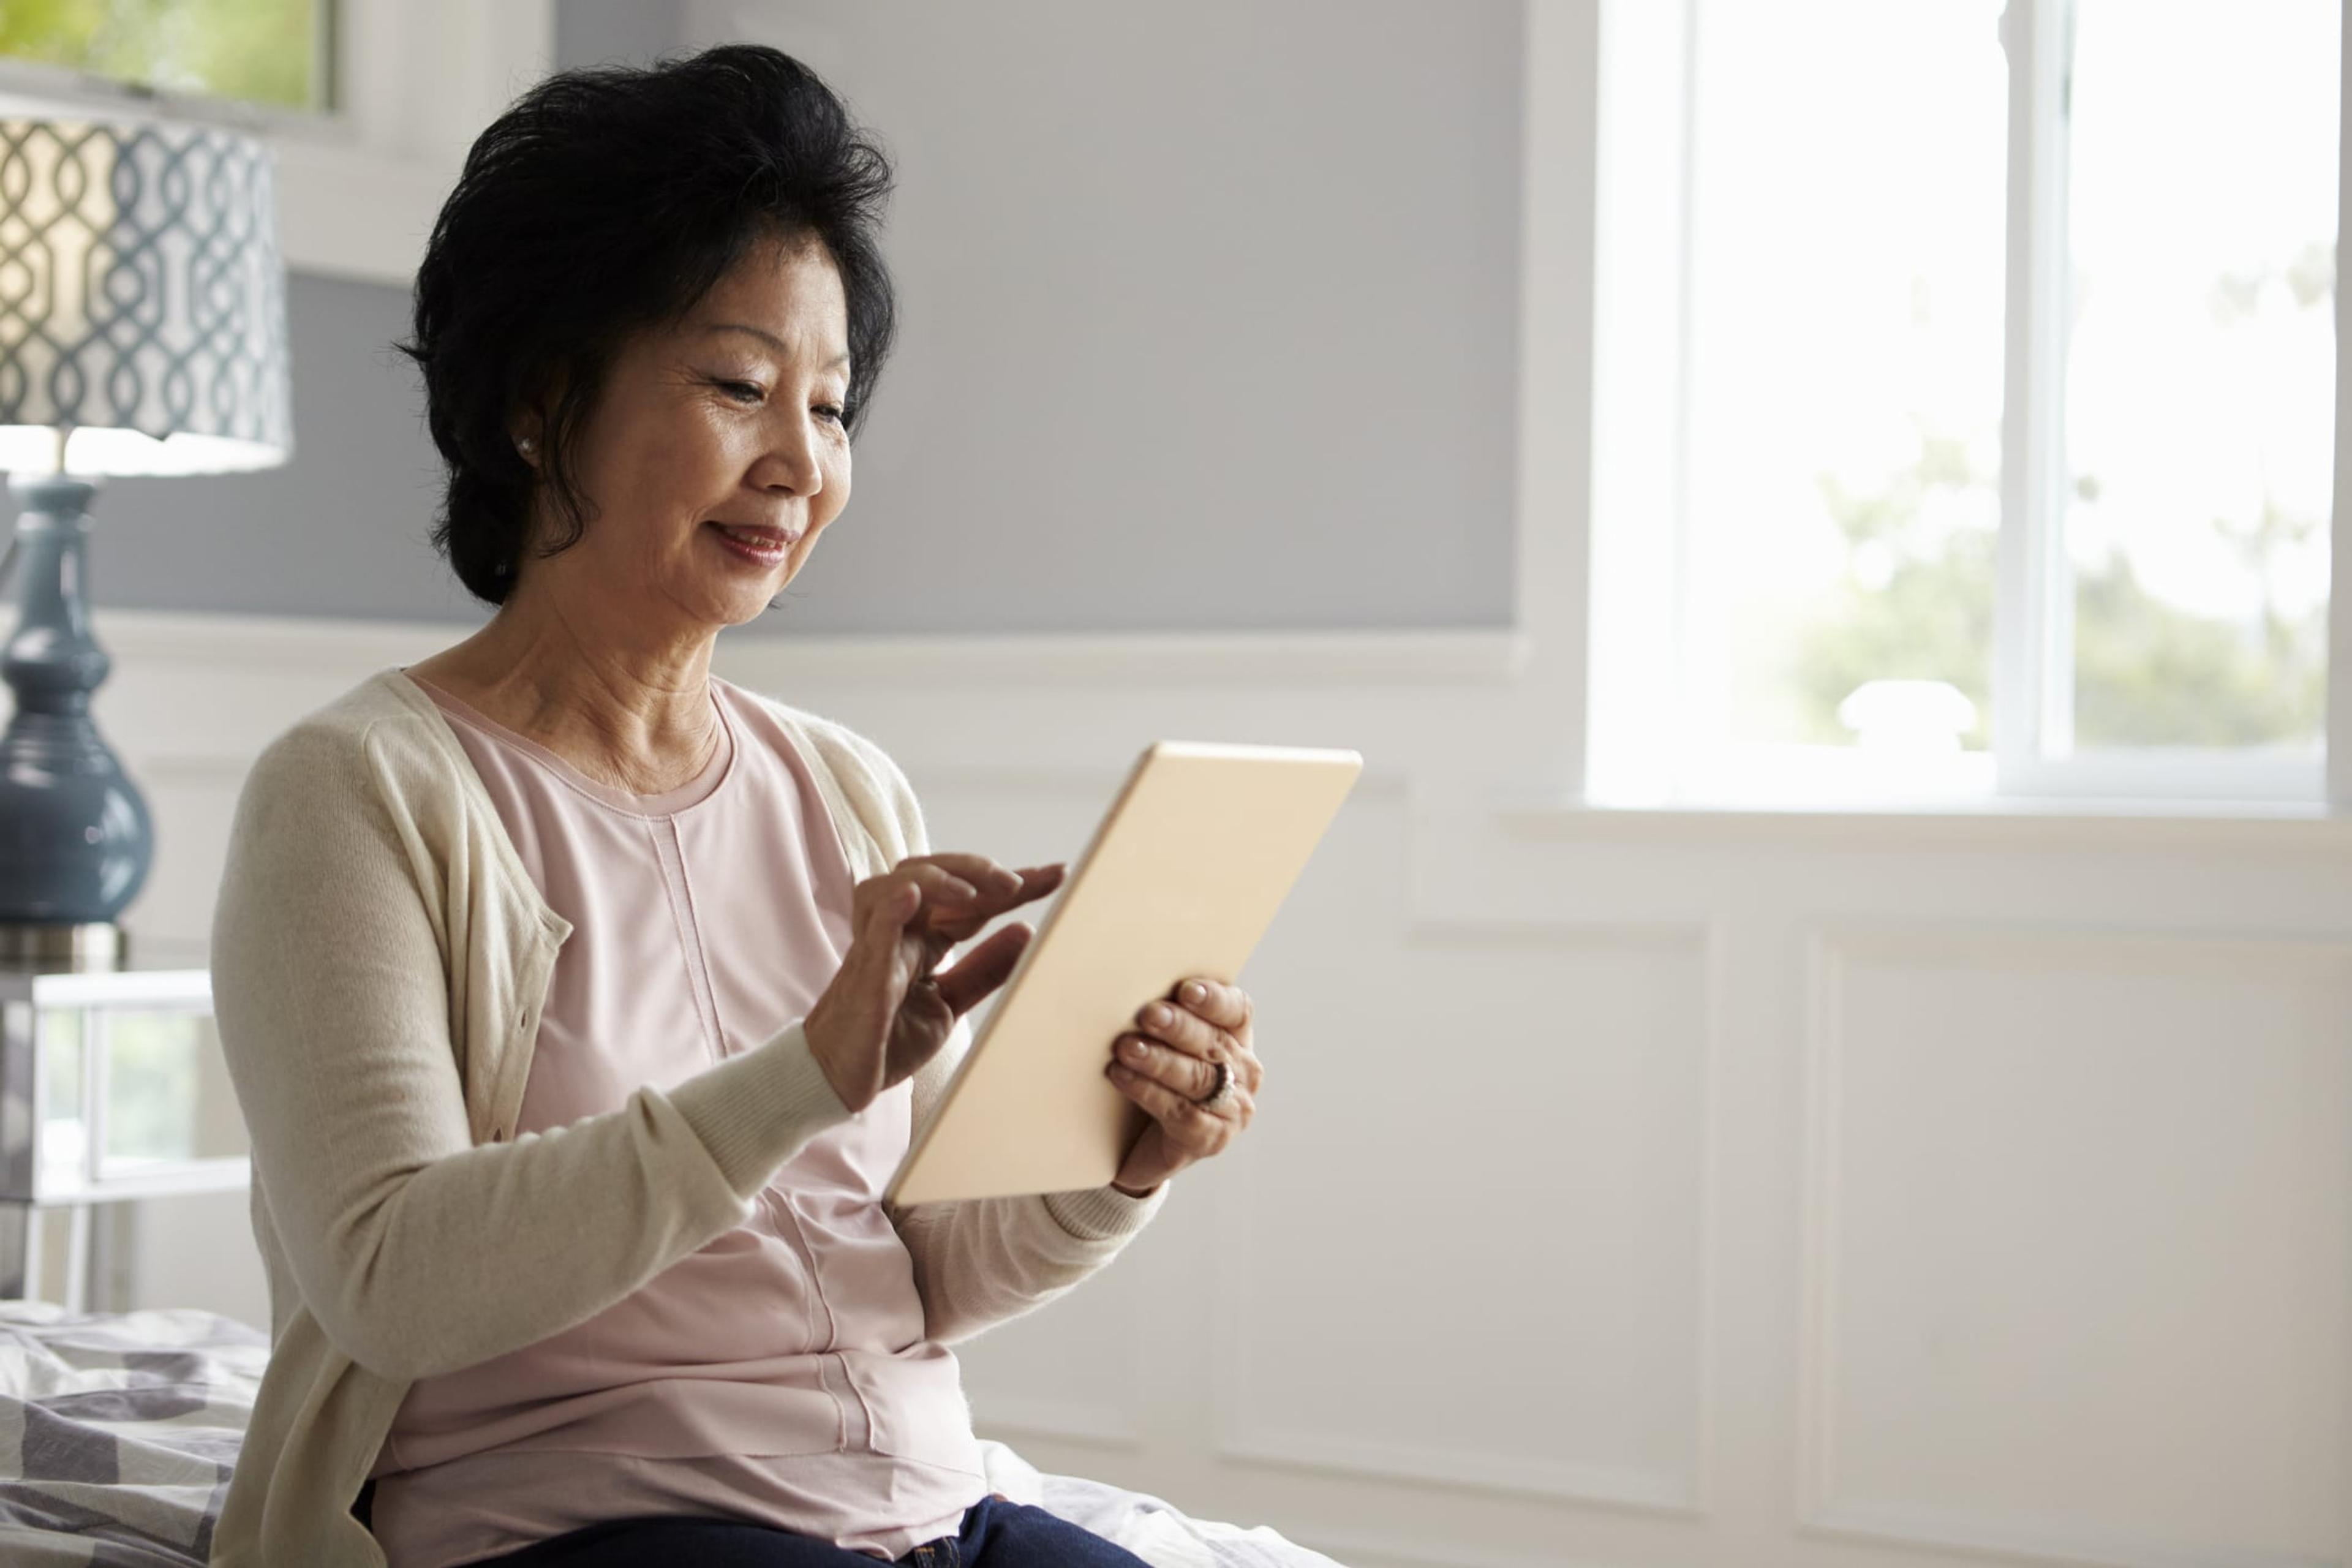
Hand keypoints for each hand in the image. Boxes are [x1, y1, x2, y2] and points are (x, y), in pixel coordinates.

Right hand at [805, 854, 1065, 1112]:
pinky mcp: (862, 972)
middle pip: (936, 876)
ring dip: (939, 880)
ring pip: (899, 885)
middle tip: (1019, 883)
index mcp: (923, 937)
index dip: (1014, 884)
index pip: (972, 899)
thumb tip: (1025, 932)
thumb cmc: (887, 1037)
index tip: (1058, 874)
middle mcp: (899, 930)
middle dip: (979, 872)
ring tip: (976, 893)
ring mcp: (878, 945)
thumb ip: (984, 969)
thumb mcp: (950, 1002)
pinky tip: (911, 894)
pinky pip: (873, 931)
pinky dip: (891, 909)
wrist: (838, 1078)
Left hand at [1103, 977, 1259, 1195]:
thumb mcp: (1161, 1042)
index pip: (1237, 1010)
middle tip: (1148, 1014)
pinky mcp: (1211, 1139)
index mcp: (1237, 1038)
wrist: (1140, 1146)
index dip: (1215, 999)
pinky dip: (1149, 1092)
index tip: (1186, 990)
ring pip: (1197, 1078)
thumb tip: (1124, 988)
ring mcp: (1232, 1109)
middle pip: (1214, 1043)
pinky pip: (1181, 1113)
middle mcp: (1244, 1072)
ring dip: (1160, 1060)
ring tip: (1126, 1047)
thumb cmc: (1152, 1078)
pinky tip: (1122, 1077)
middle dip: (1179, 1026)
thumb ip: (1160, 1017)